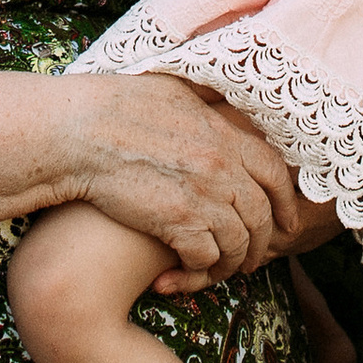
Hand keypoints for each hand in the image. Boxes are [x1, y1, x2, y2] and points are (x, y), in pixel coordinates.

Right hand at [64, 75, 301, 286]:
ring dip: (229, 265)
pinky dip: (196, 273)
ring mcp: (204, 195)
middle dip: (261, 244)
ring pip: (238, 244)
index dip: (286, 201)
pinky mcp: (179, 222)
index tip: (287, 221)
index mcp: (222, 133)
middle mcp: (221, 165)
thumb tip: (218, 95)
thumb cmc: (110, 106)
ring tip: (214, 273)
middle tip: (250, 260)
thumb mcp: (169, 88)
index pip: (274, 172)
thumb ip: (202, 98)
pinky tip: (176, 273)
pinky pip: (206, 259)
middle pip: (262, 216)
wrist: (76, 132)